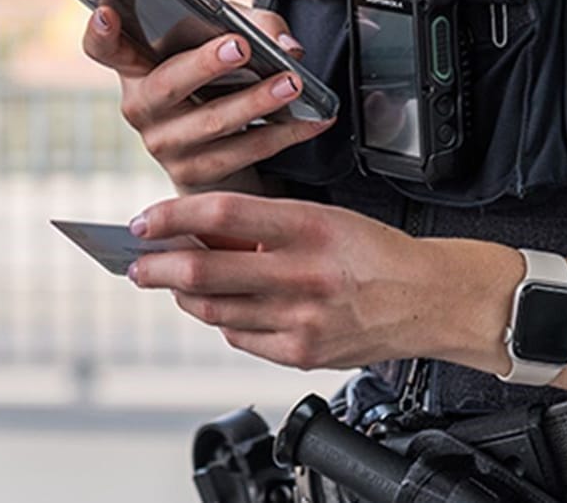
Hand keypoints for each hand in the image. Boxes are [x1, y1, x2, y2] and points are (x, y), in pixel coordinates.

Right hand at [82, 4, 333, 192]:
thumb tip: (287, 47)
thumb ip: (259, 28)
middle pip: (166, 83)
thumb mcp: (235, 40)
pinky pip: (242, 152)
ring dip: (256, 101)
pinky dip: (283, 133)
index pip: (104, 48)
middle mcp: (142, 106)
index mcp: (137, 65)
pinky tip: (311, 119)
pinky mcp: (193, 174)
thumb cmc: (221, 81)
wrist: (226, 149)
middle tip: (241, 46)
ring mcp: (164, 144)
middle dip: (205, 64)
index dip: (101, 31)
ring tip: (291, 83)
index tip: (108, 14)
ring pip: (211, 121)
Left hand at [125, 193, 518, 371]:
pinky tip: (225, 308)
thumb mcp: (326, 218)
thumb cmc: (377, 254)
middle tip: (136, 263)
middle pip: (204, 270)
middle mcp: (303, 274)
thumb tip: (203, 231)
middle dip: (156, 267)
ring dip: (185, 295)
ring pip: (215, 309)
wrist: (429, 299)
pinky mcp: (302, 353)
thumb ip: (267, 225)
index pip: (222, 214)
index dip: (172, 216)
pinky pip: (240, 338)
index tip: (145, 220)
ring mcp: (301, 319)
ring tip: (175, 284)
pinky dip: (224, 322)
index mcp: (310, 226)